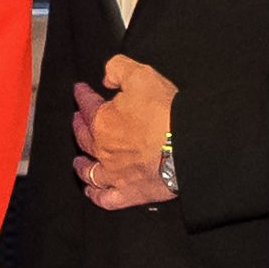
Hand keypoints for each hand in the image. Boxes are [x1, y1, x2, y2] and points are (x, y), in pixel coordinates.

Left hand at [73, 53, 178, 212]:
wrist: (190, 145)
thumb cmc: (166, 112)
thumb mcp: (141, 75)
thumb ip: (118, 69)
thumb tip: (107, 76)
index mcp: (102, 122)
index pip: (86, 105)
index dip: (82, 95)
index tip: (80, 91)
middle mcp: (103, 150)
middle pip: (84, 138)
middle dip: (79, 127)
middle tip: (77, 120)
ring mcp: (115, 174)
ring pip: (90, 172)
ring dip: (82, 166)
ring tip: (79, 162)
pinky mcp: (131, 193)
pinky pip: (106, 198)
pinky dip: (96, 195)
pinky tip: (93, 192)